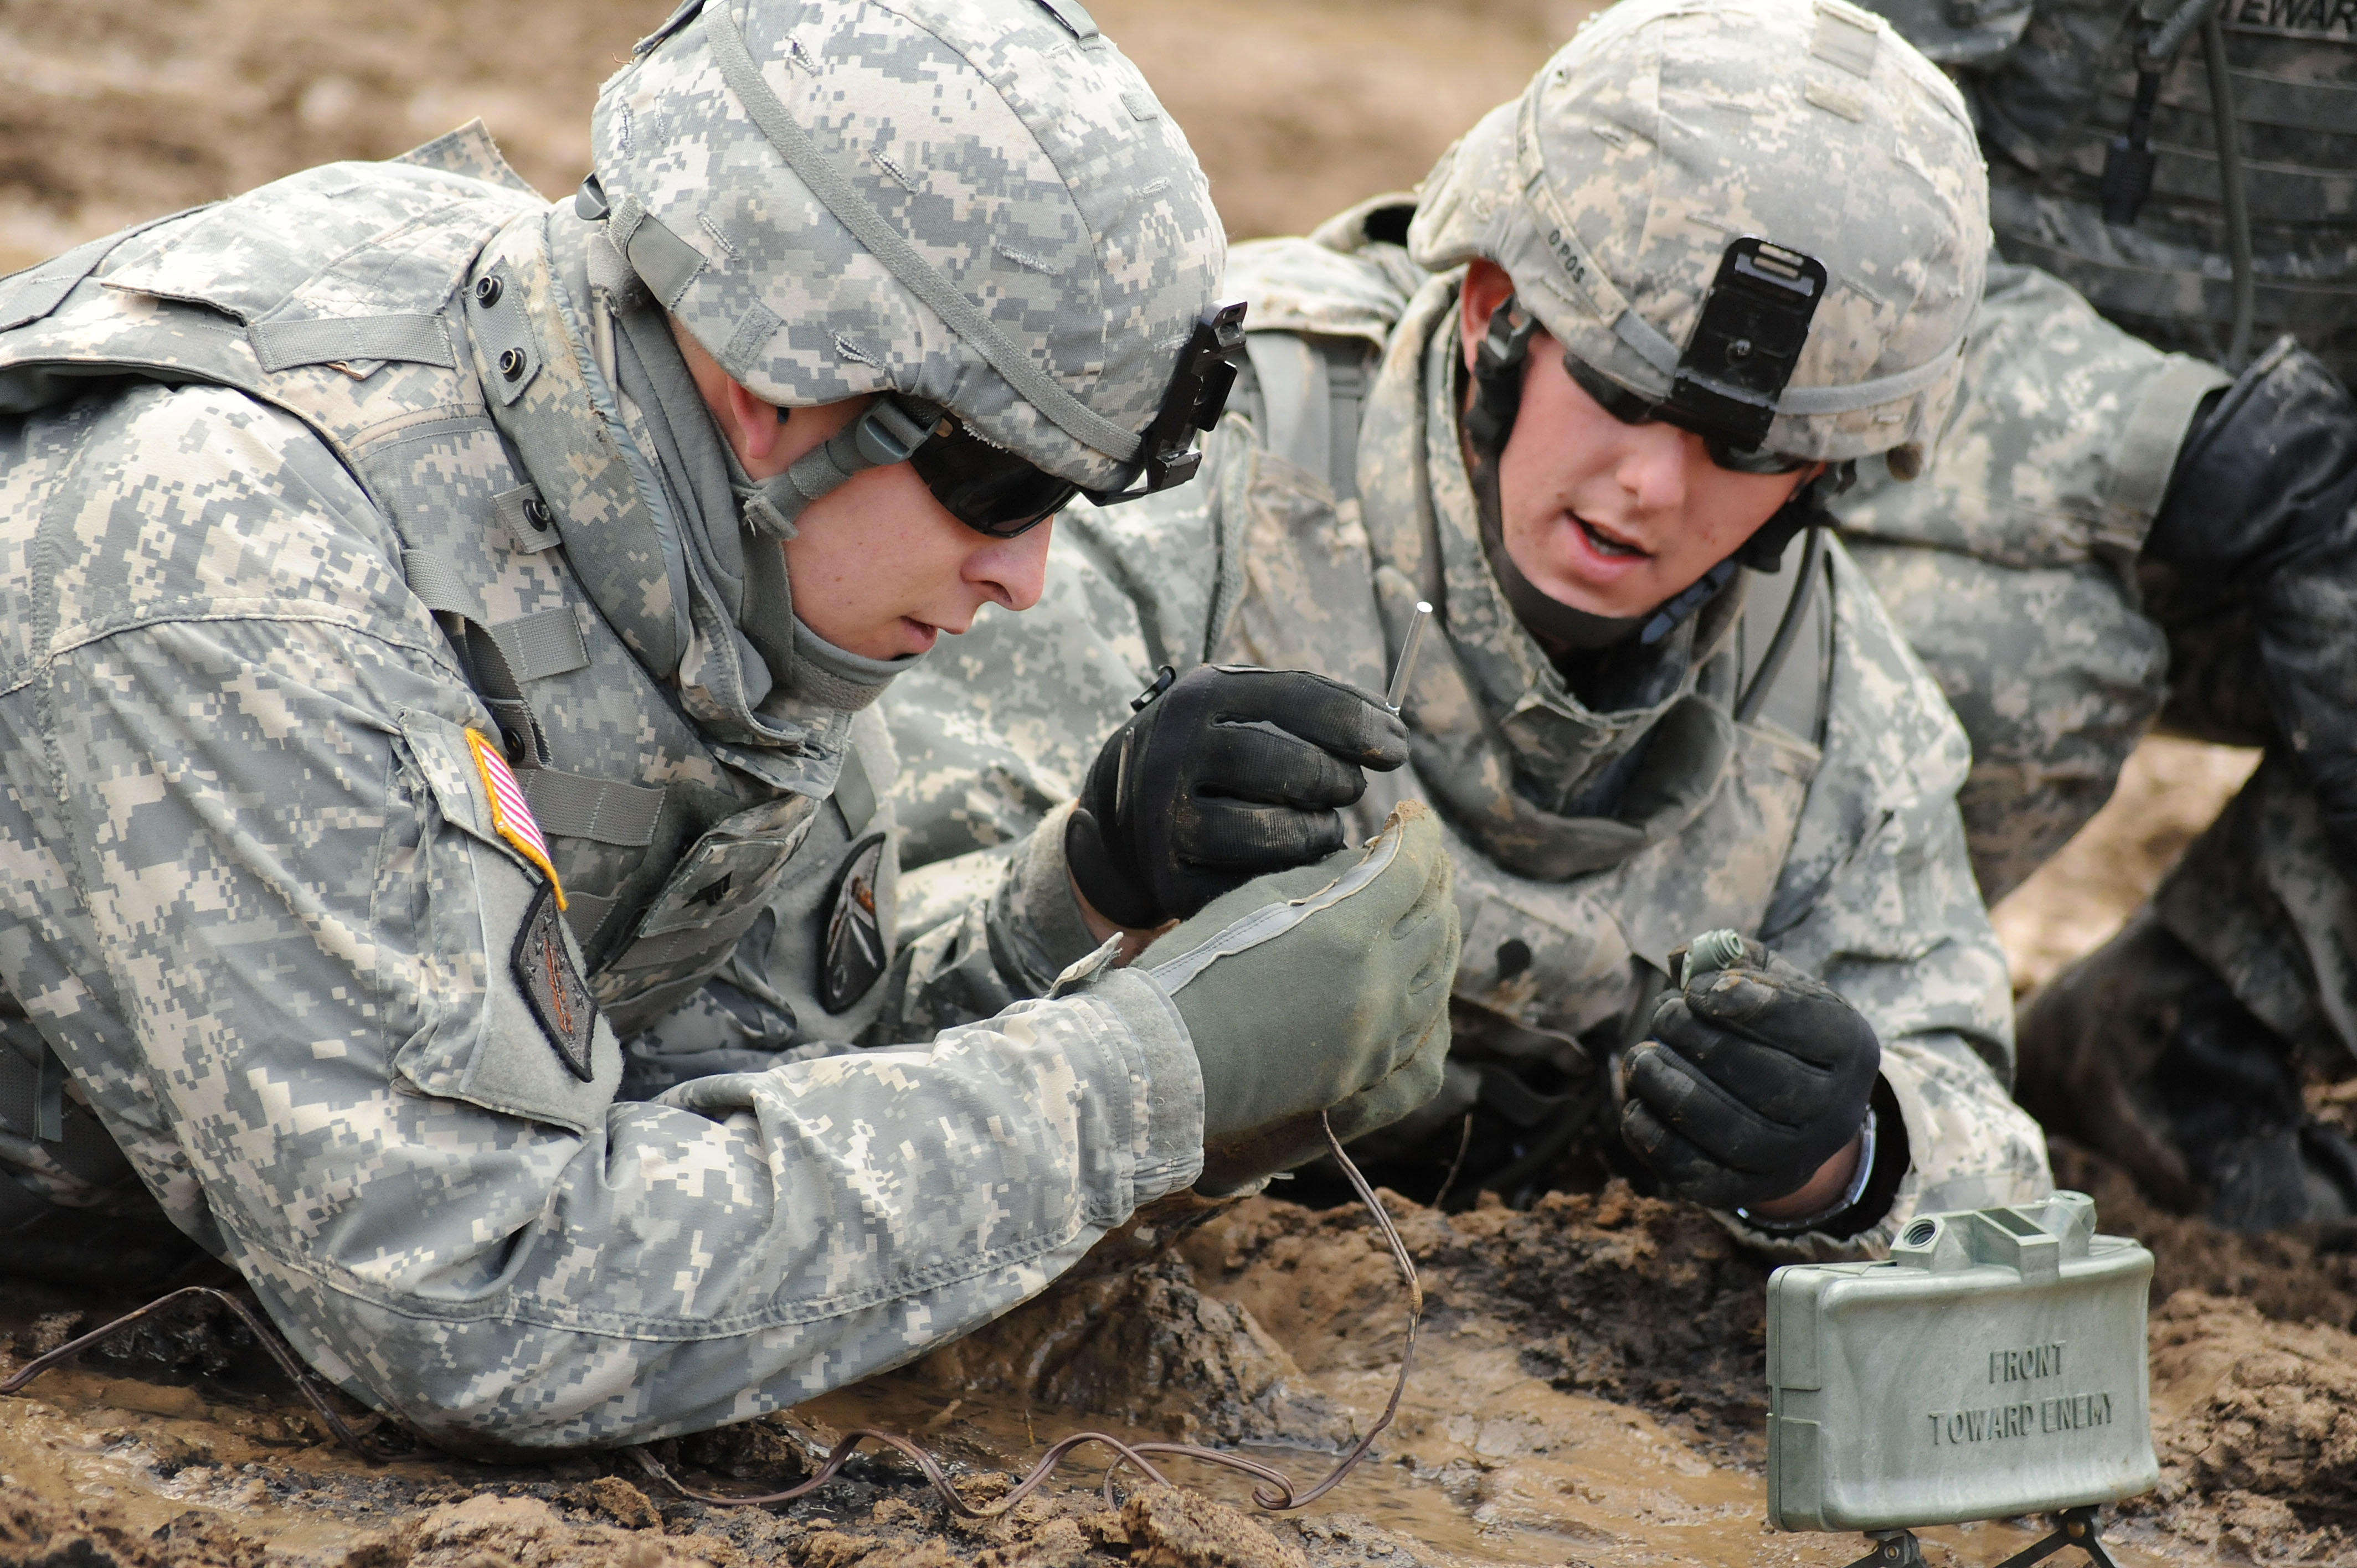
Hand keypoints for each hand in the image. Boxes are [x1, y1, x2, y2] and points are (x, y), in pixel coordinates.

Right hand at [1065, 664, 1409, 928]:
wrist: (1121, 813)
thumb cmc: (1211, 754)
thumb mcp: (1240, 709)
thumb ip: (1310, 708)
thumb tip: (1390, 731)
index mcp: (1199, 696)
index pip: (1295, 697)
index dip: (1357, 723)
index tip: (1397, 747)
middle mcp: (1174, 754)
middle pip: (1289, 768)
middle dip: (1338, 781)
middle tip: (1349, 789)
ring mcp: (1167, 822)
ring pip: (1274, 835)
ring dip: (1319, 834)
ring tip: (1325, 828)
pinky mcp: (1172, 882)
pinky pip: (1256, 885)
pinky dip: (1289, 876)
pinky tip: (1294, 862)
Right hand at [1136, 800, 1457, 1193]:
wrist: (1169, 1059)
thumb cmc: (1198, 965)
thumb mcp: (1258, 897)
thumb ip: (1325, 875)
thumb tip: (1371, 862)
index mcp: (1348, 931)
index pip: (1414, 866)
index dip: (1421, 832)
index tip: (1415, 813)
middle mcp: (1377, 984)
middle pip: (1437, 916)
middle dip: (1435, 875)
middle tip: (1424, 852)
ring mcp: (1377, 1033)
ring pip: (1438, 970)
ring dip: (1440, 927)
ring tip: (1428, 902)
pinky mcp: (1365, 1068)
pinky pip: (1421, 1017)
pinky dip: (1426, 979)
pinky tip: (1415, 964)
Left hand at [1619, 934, 1879, 1211]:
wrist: (1795, 1112)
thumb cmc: (1776, 1030)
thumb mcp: (1771, 982)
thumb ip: (1732, 958)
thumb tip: (1683, 958)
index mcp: (1848, 1046)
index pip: (1803, 1023)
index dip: (1743, 1002)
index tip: (1695, 988)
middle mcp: (1832, 1110)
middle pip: (1765, 1079)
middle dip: (1700, 1042)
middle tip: (1663, 1014)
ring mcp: (1792, 1159)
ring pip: (1731, 1132)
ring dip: (1672, 1090)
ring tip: (1640, 1058)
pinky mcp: (1746, 1191)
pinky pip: (1698, 1172)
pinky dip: (1657, 1138)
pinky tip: (1636, 1103)